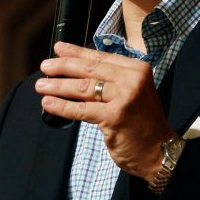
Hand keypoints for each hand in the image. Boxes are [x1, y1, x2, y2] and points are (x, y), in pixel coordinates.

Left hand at [36, 41, 174, 181]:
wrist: (158, 150)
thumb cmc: (140, 121)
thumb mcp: (130, 92)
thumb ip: (108, 79)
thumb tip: (74, 66)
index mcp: (136, 69)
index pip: (100, 57)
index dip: (76, 52)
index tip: (59, 48)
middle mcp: (132, 80)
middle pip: (89, 69)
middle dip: (62, 66)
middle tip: (45, 66)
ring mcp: (124, 98)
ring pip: (83, 88)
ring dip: (58, 86)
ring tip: (41, 85)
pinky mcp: (115, 117)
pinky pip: (81, 109)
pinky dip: (62, 106)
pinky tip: (48, 103)